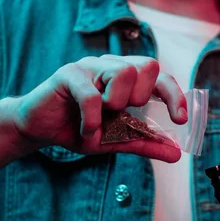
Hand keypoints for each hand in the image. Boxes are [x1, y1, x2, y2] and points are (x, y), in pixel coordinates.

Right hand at [11, 55, 187, 161]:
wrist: (38, 130)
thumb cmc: (78, 129)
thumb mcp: (116, 140)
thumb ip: (145, 143)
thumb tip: (176, 154)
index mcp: (126, 79)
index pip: (160, 76)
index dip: (174, 95)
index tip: (180, 119)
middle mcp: (110, 66)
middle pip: (148, 66)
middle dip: (143, 97)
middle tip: (122, 113)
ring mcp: (89, 67)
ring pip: (123, 72)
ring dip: (117, 104)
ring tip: (101, 120)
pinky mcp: (67, 74)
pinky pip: (91, 95)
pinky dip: (92, 120)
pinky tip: (85, 131)